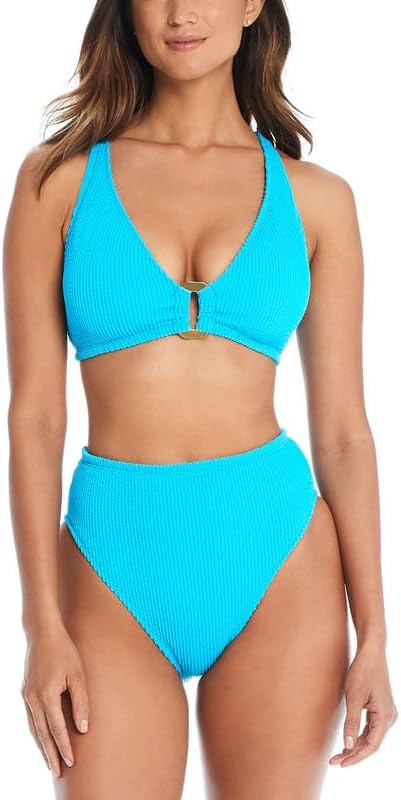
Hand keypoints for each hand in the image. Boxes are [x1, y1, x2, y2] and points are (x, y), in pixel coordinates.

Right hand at [21, 623, 89, 778]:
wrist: (43, 634)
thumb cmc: (64, 651)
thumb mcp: (78, 674)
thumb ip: (81, 702)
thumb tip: (84, 727)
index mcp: (47, 695)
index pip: (57, 729)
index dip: (64, 747)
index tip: (71, 763)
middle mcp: (33, 699)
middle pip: (42, 734)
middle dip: (51, 754)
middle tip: (59, 773)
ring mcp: (27, 696)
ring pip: (34, 729)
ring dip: (43, 746)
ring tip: (51, 762)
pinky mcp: (26, 692)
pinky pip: (32, 719)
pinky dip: (37, 732)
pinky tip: (43, 739)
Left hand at [329, 640, 397, 766]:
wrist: (371, 652)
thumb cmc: (363, 671)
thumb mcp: (354, 697)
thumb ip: (351, 722)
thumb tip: (347, 746)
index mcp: (385, 717)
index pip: (371, 746)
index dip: (356, 757)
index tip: (340, 764)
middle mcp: (389, 717)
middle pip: (372, 743)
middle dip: (353, 753)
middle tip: (334, 761)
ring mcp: (386, 713)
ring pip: (371, 736)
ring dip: (356, 745)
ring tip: (339, 754)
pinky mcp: (380, 708)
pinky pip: (371, 727)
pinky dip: (360, 735)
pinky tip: (348, 740)